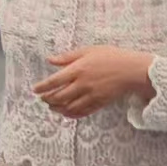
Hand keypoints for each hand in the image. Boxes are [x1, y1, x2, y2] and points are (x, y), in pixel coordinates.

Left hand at [33, 46, 154, 117]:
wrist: (131, 70)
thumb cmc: (110, 56)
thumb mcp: (87, 51)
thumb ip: (67, 57)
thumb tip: (50, 59)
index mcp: (77, 69)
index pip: (54, 81)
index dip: (42, 87)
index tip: (34, 90)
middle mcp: (82, 84)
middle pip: (59, 96)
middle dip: (48, 99)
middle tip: (42, 99)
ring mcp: (91, 96)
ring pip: (69, 107)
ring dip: (57, 108)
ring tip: (51, 107)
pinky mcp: (99, 103)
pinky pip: (82, 112)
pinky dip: (71, 114)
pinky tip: (66, 113)